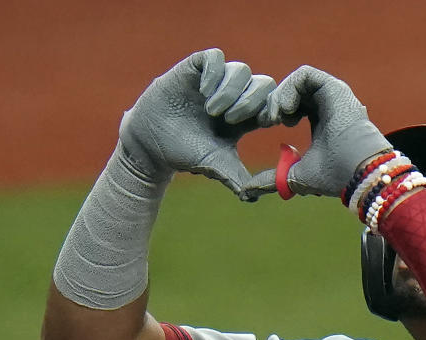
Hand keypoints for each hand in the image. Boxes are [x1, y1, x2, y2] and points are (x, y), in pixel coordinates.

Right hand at [118, 48, 274, 192]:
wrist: (151, 145)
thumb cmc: (186, 154)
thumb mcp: (216, 165)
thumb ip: (236, 177)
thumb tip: (255, 197)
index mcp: (246, 117)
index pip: (272, 103)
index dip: (274, 109)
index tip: (266, 123)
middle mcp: (234, 95)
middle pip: (263, 83)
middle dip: (252, 102)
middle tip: (231, 120)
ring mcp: (215, 80)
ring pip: (241, 70)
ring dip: (231, 91)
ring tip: (212, 111)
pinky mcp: (194, 68)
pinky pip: (215, 56)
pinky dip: (215, 73)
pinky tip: (204, 91)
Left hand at [240, 65, 391, 200]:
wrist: (356, 172)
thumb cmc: (333, 176)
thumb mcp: (295, 175)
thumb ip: (273, 178)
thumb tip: (248, 190)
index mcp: (321, 122)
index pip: (292, 106)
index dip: (274, 112)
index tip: (265, 126)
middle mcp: (328, 105)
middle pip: (291, 91)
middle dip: (273, 103)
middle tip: (266, 121)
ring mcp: (332, 94)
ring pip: (297, 81)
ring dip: (279, 96)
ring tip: (276, 117)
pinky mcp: (334, 87)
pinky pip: (305, 74)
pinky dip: (290, 88)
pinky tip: (287, 110)